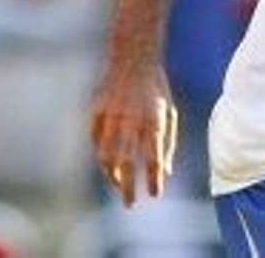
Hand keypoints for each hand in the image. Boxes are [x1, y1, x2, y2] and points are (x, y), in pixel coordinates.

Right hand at [89, 62, 177, 206]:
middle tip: (129, 204)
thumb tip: (166, 173)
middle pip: (127, 162)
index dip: (153, 178)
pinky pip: (95, 142)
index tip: (154, 195)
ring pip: (106, 155)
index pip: (153, 157)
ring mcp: (111, 117)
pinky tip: (108, 163)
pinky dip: (102, 155)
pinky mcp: (96, 113)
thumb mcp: (169, 113)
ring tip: (119, 184)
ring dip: (112, 174)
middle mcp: (131, 121)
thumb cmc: (156, 91)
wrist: (134, 60)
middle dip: (127, 186)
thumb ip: (167, 143)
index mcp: (154, 120)